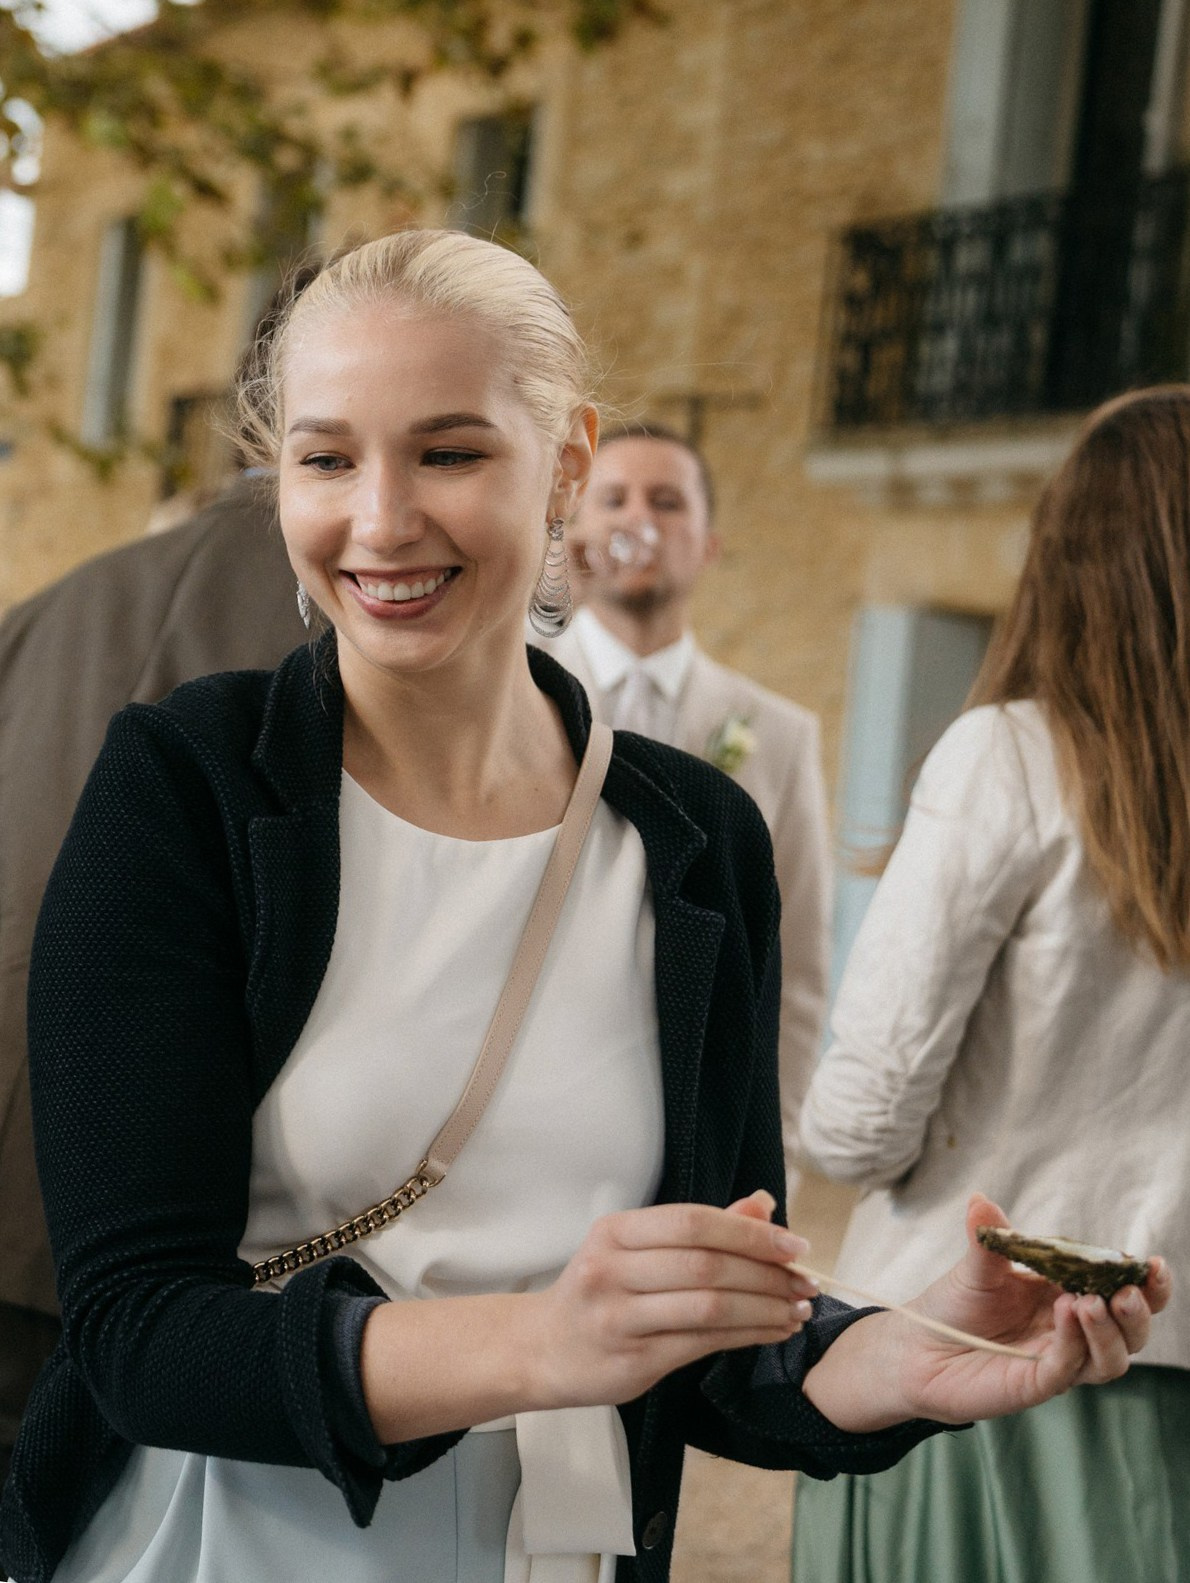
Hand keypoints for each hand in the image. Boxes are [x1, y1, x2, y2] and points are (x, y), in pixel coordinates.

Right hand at [527, 1191, 818, 1408]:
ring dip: (764, 1309)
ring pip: (709, 1308)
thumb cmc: (601, 1291)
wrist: (543, 1349)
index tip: (794, 1246)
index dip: (749, 1233)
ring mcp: (618, 1319)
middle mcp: (611, 1271)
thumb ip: (699, 1228)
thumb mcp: (636, 1248)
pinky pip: (702, 1345)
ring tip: (797, 1310)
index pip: (692, 1222)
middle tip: (806, 1283)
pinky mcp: (632, 1362)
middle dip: (767, 1274)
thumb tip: (763, 1205)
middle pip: (705, 1265)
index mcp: (614, 1231)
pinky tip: (772, 1331)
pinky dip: (747, 1336)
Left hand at [806, 1193, 1171, 1431]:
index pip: (1123, 1291)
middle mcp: (1073, 1330)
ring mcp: (1059, 1360)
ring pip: (1109, 1358)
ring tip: (1090, 1301)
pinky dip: (1073, 1341)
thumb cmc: (955, 1303)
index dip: (1146, 1282)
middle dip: (1139, 1310)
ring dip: (1108, 1330)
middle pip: (1129, 1331)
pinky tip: (1066, 1314)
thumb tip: (979, 1199)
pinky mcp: (1037, 1384)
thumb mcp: (976, 1264)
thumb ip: (989, 1237)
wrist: (917, 1346)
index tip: (1151, 1263)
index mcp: (1070, 1294)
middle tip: (1129, 1289)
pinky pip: (1068, 1368)